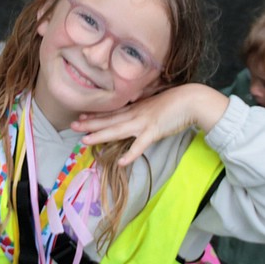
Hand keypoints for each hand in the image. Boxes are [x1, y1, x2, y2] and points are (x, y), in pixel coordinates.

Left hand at [72, 84, 229, 165]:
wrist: (192, 100)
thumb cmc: (176, 101)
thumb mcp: (154, 102)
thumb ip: (143, 107)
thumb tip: (136, 110)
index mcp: (135, 108)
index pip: (111, 112)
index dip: (95, 116)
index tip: (80, 117)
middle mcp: (135, 114)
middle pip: (109, 120)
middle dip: (90, 124)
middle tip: (73, 126)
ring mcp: (143, 123)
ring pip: (117, 130)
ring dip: (100, 135)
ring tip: (85, 140)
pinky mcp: (154, 132)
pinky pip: (140, 145)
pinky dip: (130, 154)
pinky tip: (121, 163)